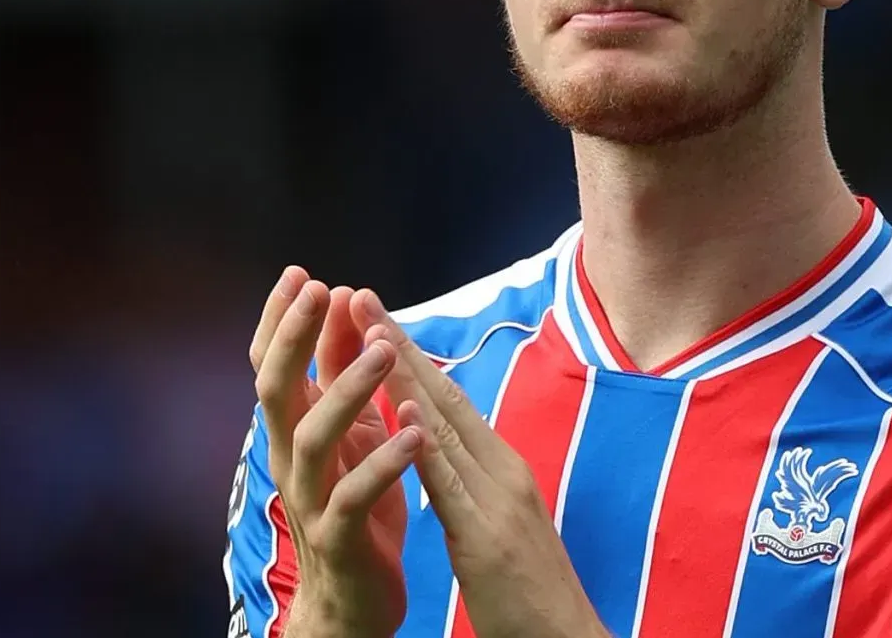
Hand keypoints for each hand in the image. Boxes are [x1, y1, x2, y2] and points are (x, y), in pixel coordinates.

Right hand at [251, 268, 424, 637]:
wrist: (349, 598)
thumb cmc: (354, 503)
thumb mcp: (349, 430)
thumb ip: (341, 372)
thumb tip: (341, 302)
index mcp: (294, 428)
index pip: (271, 364)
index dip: (281, 320)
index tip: (300, 272)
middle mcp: (290, 458)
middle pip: (277, 390)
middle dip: (296, 338)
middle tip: (321, 292)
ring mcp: (311, 498)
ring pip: (313, 438)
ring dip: (348, 390)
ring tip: (383, 351)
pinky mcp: (341, 536)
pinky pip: (355, 496)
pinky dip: (384, 461)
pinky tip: (415, 432)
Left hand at [354, 290, 610, 637]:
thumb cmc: (530, 594)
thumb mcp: (498, 525)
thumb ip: (473, 484)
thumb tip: (443, 451)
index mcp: (502, 470)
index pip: (448, 401)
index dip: (410, 355)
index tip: (373, 316)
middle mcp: (502, 472)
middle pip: (444, 397)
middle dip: (400, 346)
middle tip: (361, 297)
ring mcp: (497, 501)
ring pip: (444, 428)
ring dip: (404, 377)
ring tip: (372, 331)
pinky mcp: (487, 537)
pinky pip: (450, 484)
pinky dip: (425, 444)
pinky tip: (402, 413)